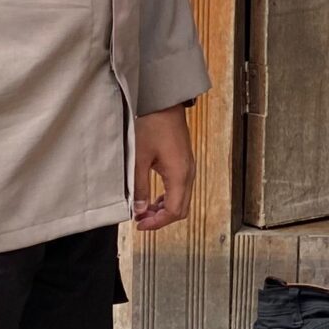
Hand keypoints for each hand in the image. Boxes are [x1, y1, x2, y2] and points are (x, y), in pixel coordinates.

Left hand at [135, 104, 195, 230]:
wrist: (164, 103)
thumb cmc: (153, 125)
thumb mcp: (140, 158)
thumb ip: (140, 187)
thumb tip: (139, 209)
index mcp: (179, 174)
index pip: (173, 211)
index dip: (157, 223)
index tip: (140, 225)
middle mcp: (188, 173)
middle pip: (180, 208)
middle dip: (161, 218)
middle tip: (140, 220)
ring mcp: (188, 167)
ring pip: (181, 199)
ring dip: (164, 208)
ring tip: (144, 210)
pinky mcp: (184, 162)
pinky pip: (180, 188)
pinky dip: (168, 197)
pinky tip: (153, 197)